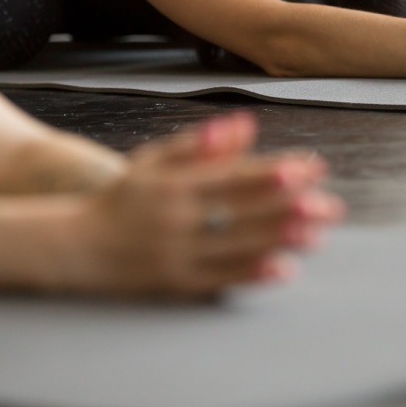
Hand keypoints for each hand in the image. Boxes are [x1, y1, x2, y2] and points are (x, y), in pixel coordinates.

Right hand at [67, 111, 343, 298]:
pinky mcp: (176, 283)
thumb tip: (243, 123)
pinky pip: (220, 278)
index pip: (233, 174)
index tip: (311, 167)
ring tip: (317, 234)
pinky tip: (284, 268)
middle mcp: (175, 218)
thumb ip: (199, 143)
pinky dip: (252, 273)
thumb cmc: (125, 197)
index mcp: (173, 183)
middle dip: (288, 207)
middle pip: (240, 211)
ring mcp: (175, 253)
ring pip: (235, 245)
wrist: (77, 246)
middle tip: (328, 205)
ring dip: (279, 239)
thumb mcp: (154, 160)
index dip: (274, 171)